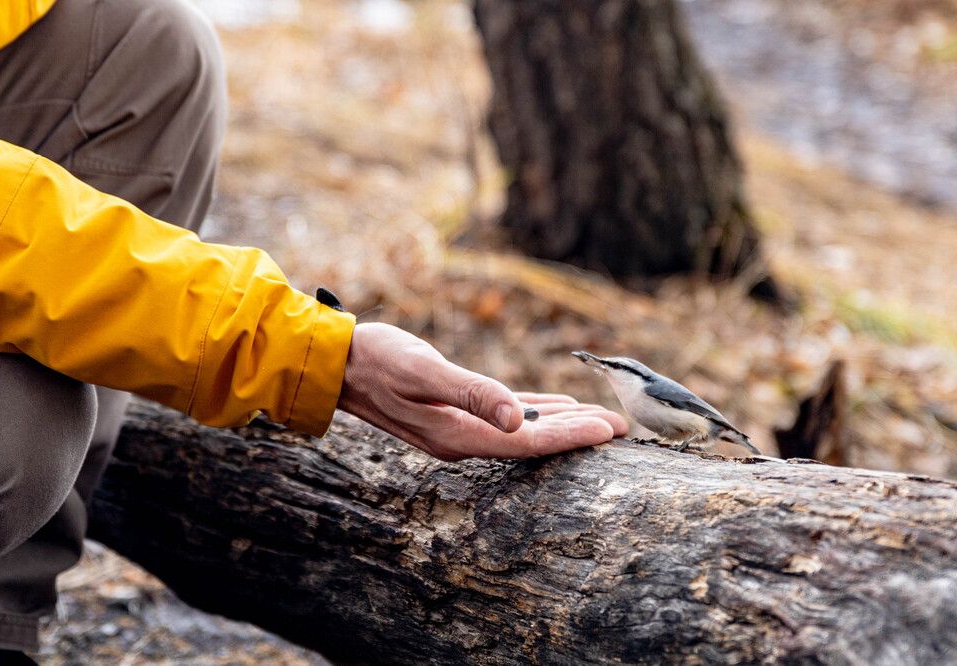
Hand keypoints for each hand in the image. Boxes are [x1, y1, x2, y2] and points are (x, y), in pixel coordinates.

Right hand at [337, 323, 627, 460]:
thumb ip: (472, 393)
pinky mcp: (454, 412)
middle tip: (623, 429)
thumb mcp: (424, 371)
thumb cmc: (378, 360)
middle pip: (532, 441)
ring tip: (600, 420)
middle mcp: (462, 438)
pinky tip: (556, 405)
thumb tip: (519, 419)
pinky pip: (505, 416)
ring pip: (523, 430)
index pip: (529, 442)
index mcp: (458, 435)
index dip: (572, 437)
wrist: (339, 364)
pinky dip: (535, 411)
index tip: (611, 431)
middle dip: (577, 434)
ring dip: (561, 424)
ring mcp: (458, 428)